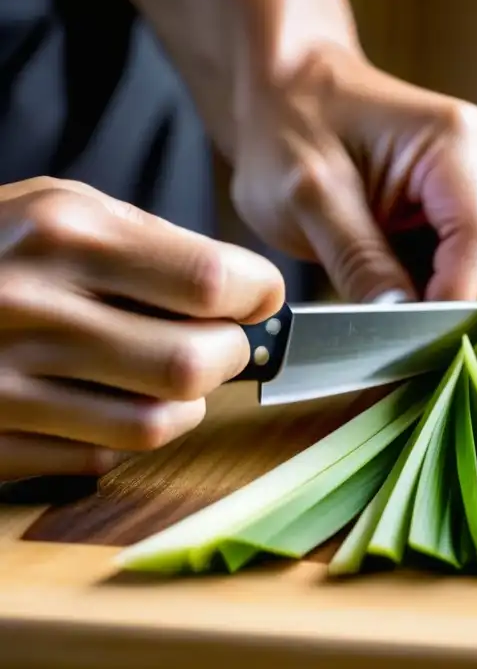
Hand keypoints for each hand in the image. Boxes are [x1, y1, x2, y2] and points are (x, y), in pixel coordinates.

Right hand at [0, 178, 283, 479]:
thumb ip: (152, 244)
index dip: (256, 297)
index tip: (258, 300)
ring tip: (173, 377)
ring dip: (187, 404)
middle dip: (231, 355)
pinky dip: (124, 438)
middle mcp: (34, 307)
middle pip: (196, 361)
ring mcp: (4, 382)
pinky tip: (106, 404)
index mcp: (63, 233)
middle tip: (222, 343)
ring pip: (158, 423)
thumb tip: (246, 291)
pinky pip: (100, 459)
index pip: (212, 281)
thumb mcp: (58, 208)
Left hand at [230, 45, 476, 302]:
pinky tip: (410, 270)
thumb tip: (403, 324)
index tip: (404, 344)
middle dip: (450, 304)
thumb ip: (359, 261)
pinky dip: (456, 279)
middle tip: (387, 327)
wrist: (291, 92)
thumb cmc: (291, 131)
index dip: (450, 304)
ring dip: (453, 292)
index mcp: (458, 143)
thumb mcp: (306, 199)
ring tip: (391, 282)